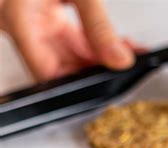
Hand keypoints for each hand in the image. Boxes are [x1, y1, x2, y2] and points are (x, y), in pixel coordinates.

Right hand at [0, 0, 143, 80]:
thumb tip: (120, 59)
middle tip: (126, 67)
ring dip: (103, 62)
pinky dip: (100, 49)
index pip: (48, 76)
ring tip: (131, 54)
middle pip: (64, 71)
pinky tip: (120, 45)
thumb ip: (98, 24)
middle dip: (97, 73)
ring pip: (75, 61)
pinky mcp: (52, 25)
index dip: (77, 87)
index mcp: (20, 22)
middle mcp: (28, 31)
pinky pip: (78, 46)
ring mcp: (40, 29)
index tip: (106, 85)